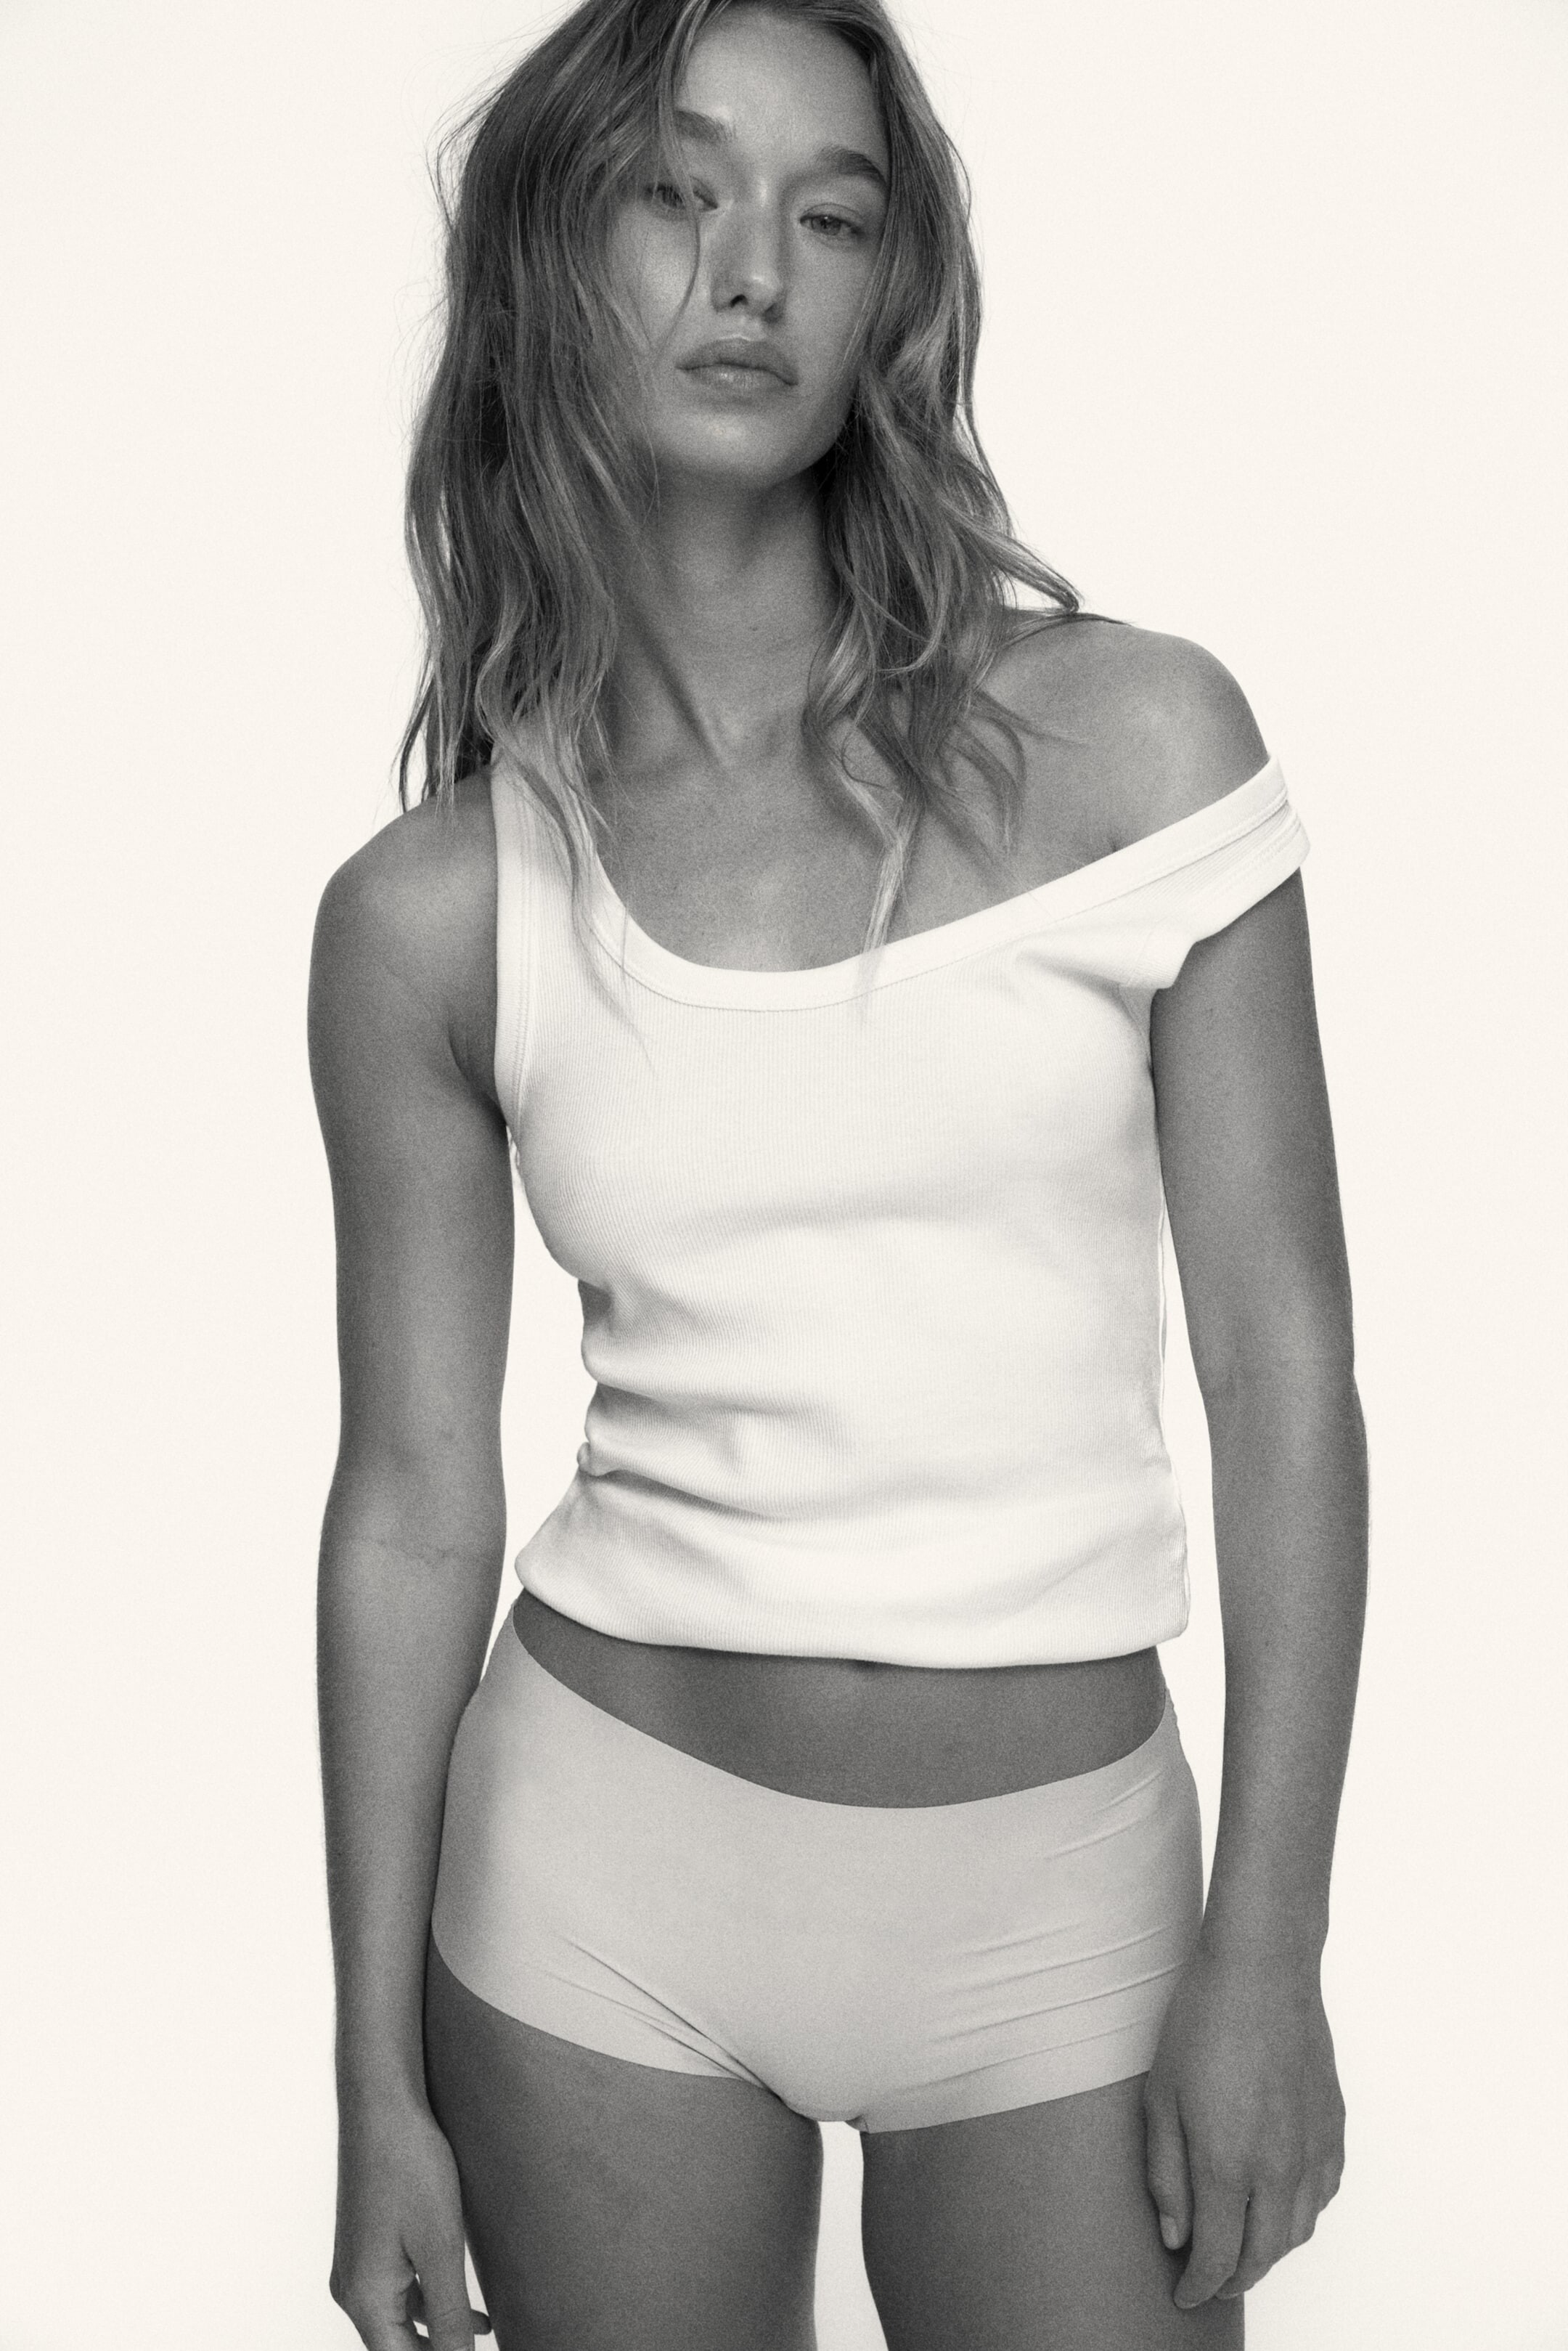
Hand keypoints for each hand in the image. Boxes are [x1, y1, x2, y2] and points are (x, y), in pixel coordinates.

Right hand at [330, 2092, 491, 2349]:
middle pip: (397, 2347)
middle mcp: (351, 2289)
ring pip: (399, 2322)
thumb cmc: (410, 2168)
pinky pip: (398, 2293)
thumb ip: (450, 2313)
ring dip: (440, 2332)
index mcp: (363, 2298)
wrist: (382, 2105)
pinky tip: (470, 2309)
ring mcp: (356, 2267)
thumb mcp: (440, 2247)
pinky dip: (432, 2305)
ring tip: (486, 2333)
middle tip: (486, 2345)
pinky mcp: (368, 2245)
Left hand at [1143, 1942, 1344, 2308]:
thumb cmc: (1203, 2022)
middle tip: (1208, 2281)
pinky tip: (1279, 2203)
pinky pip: (1323, 2195)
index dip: (1198, 2286)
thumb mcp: (1160, 2097)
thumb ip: (1166, 2174)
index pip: (1218, 2257)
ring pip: (1297, 2232)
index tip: (1183, 2295)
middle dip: (1233, 2278)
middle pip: (1262, 2256)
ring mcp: (1313, 2150)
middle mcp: (1278, 2168)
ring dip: (1268, 2250)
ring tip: (1239, 2245)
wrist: (1262, 1969)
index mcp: (1228, 2163)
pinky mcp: (1335, 2128)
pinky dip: (1300, 2215)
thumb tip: (1176, 2235)